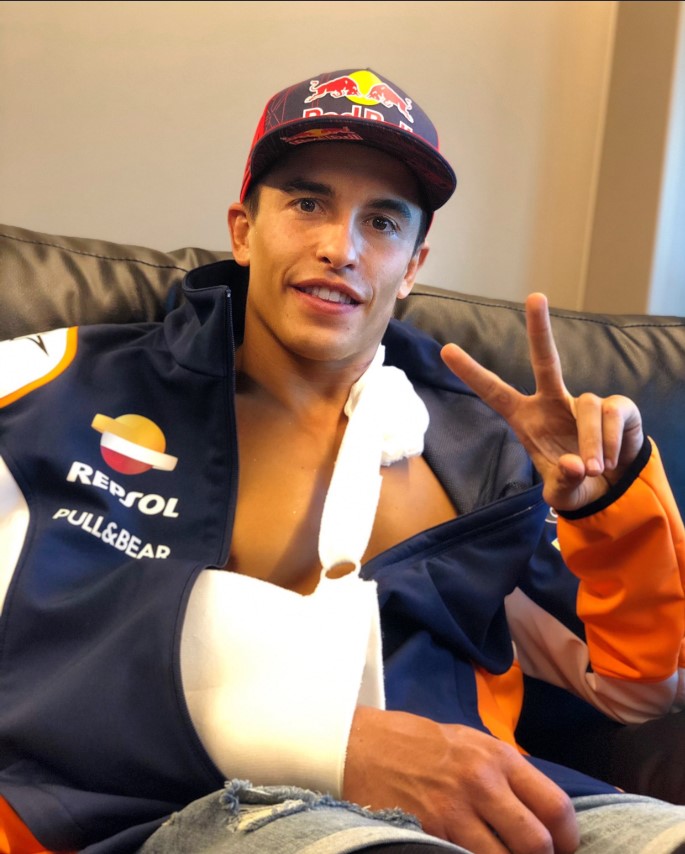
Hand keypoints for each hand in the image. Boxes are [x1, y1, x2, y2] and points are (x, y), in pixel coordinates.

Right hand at [343, 706, 578, 853]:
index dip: (568, 838)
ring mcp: (455, 810)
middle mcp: (483, 782)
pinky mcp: (431, 832)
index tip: (563, 849)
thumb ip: (504, 772)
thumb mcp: (469, 742)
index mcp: (498, 757)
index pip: (556, 805)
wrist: (361, 745)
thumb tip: (538, 809)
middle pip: (538, 843)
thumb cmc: (417, 743)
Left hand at [440, 293, 643, 510]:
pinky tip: (611, 461)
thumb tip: (576, 464)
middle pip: (546, 360)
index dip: (472, 373)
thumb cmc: (576, 483)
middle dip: (541, 328)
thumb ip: (563, 483)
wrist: (614, 490)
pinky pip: (612, 414)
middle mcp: (553, 403)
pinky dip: (610, 442)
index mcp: (526, 418)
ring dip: (592, 442)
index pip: (494, 392)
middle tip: (535, 296)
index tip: (446, 350)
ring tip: (596, 469)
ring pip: (588, 407)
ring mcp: (584, 403)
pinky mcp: (617, 407)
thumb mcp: (562, 493)